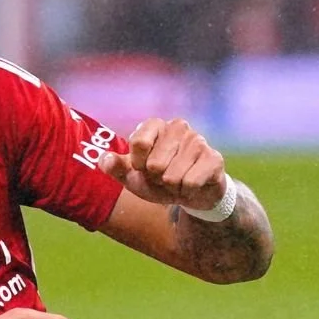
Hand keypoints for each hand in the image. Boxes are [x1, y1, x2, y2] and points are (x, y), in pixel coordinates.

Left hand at [100, 118, 225, 211]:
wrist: (190, 194)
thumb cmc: (157, 179)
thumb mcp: (131, 176)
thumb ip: (115, 167)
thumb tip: (105, 160)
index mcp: (155, 125)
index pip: (138, 143)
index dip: (138, 164)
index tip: (143, 166)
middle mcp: (178, 127)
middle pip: (155, 164)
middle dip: (156, 178)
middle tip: (163, 176)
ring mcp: (198, 140)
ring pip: (172, 177)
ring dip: (172, 186)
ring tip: (177, 180)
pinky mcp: (214, 158)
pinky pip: (190, 183)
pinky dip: (187, 191)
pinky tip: (192, 184)